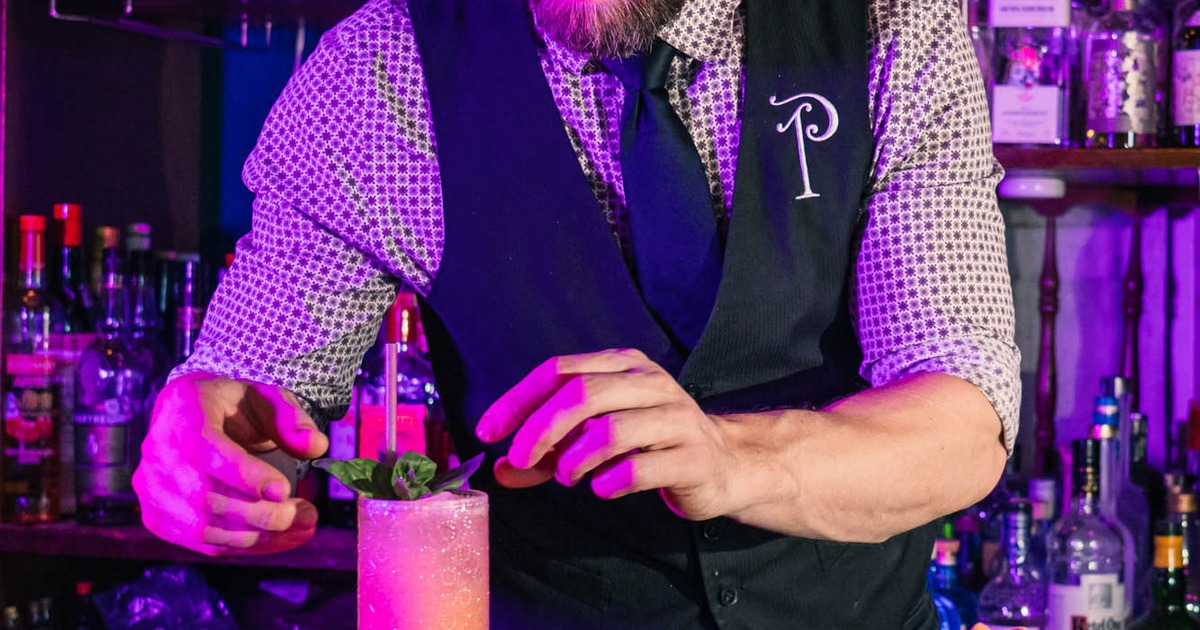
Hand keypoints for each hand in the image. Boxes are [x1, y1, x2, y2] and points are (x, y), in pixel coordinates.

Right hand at [133, 373, 327, 555]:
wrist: (190, 419)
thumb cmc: (234, 407)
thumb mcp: (266, 398)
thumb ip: (291, 419)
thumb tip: (316, 446)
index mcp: (182, 413)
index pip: (204, 450)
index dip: (243, 474)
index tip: (283, 489)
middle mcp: (157, 453)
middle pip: (205, 496)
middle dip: (262, 513)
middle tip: (308, 514)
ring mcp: (152, 489)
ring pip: (203, 527)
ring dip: (260, 535)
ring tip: (303, 526)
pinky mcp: (157, 517)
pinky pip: (202, 543)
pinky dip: (246, 545)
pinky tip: (281, 537)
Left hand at [475, 349, 738, 520]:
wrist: (722, 464)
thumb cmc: (649, 445)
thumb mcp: (594, 439)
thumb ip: (548, 452)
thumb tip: (501, 469)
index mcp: (623, 365)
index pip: (559, 371)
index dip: (517, 400)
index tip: (488, 432)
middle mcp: (651, 383)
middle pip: (583, 395)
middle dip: (541, 431)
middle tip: (522, 461)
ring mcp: (676, 419)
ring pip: (610, 431)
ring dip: (574, 460)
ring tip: (569, 476)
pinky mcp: (692, 458)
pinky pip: (638, 469)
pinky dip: (608, 482)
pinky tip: (603, 487)